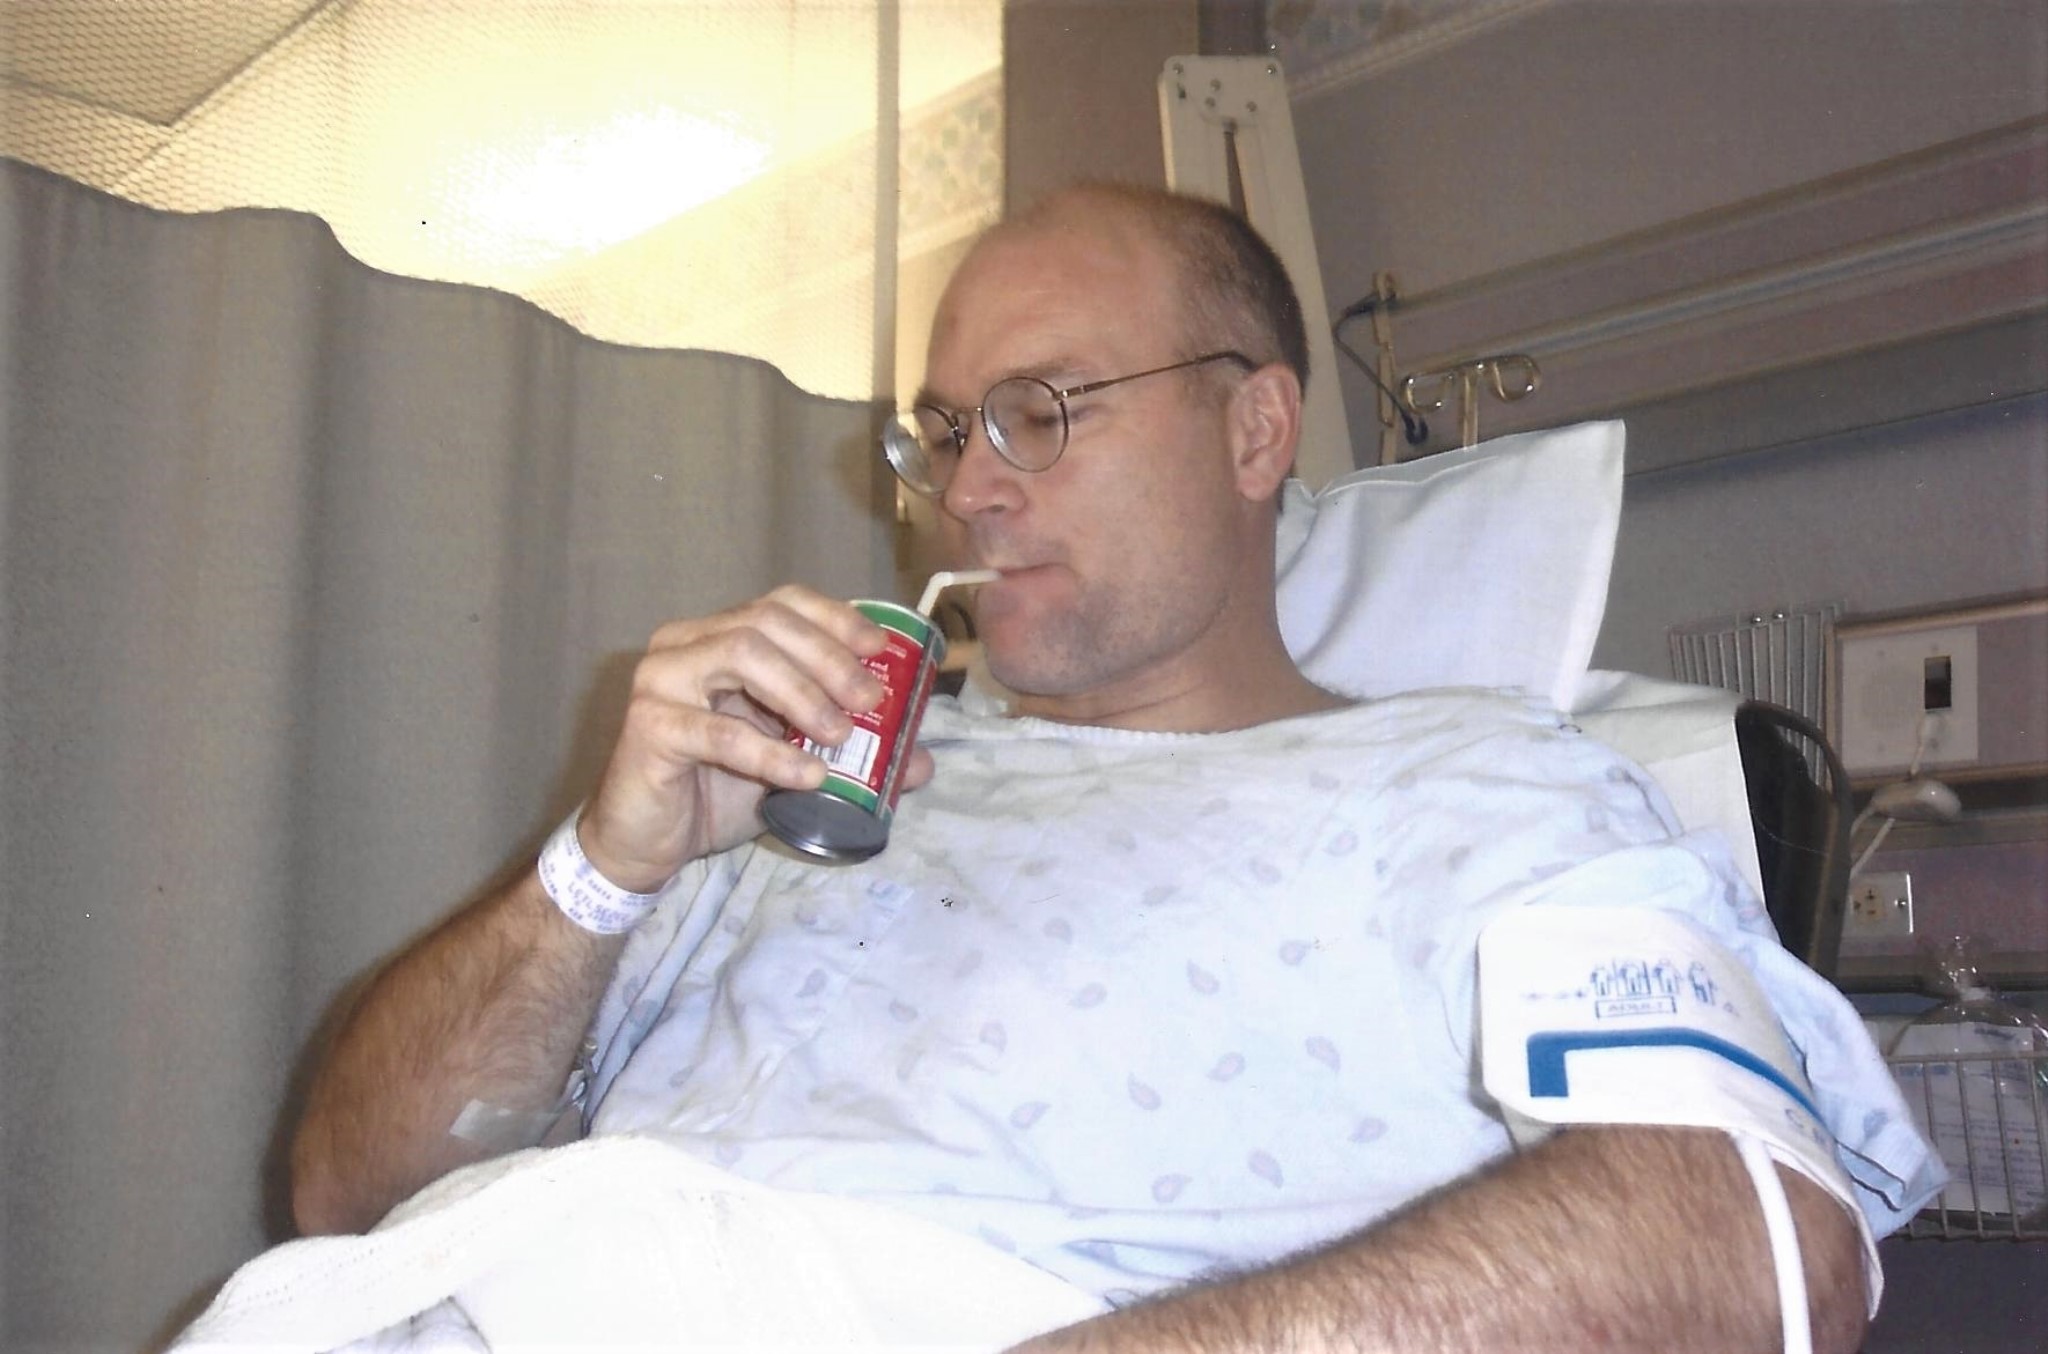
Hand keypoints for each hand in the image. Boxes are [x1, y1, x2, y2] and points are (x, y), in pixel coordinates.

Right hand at [576, 587, 935, 889]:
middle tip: (869, 701)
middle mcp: (686, 644)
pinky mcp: (648, 726)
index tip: (879, 649)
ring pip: (741, 654)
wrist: (645, 843)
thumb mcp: (792, 765)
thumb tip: (921, 760)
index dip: (834, 618)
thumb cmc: (714, 792)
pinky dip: (771, 753)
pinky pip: (718, 732)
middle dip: (828, 657)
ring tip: (839, 735)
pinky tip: (807, 777)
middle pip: (766, 621)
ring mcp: (661, 679)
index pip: (782, 603)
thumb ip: (849, 754)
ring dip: (802, 692)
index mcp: (719, 638)